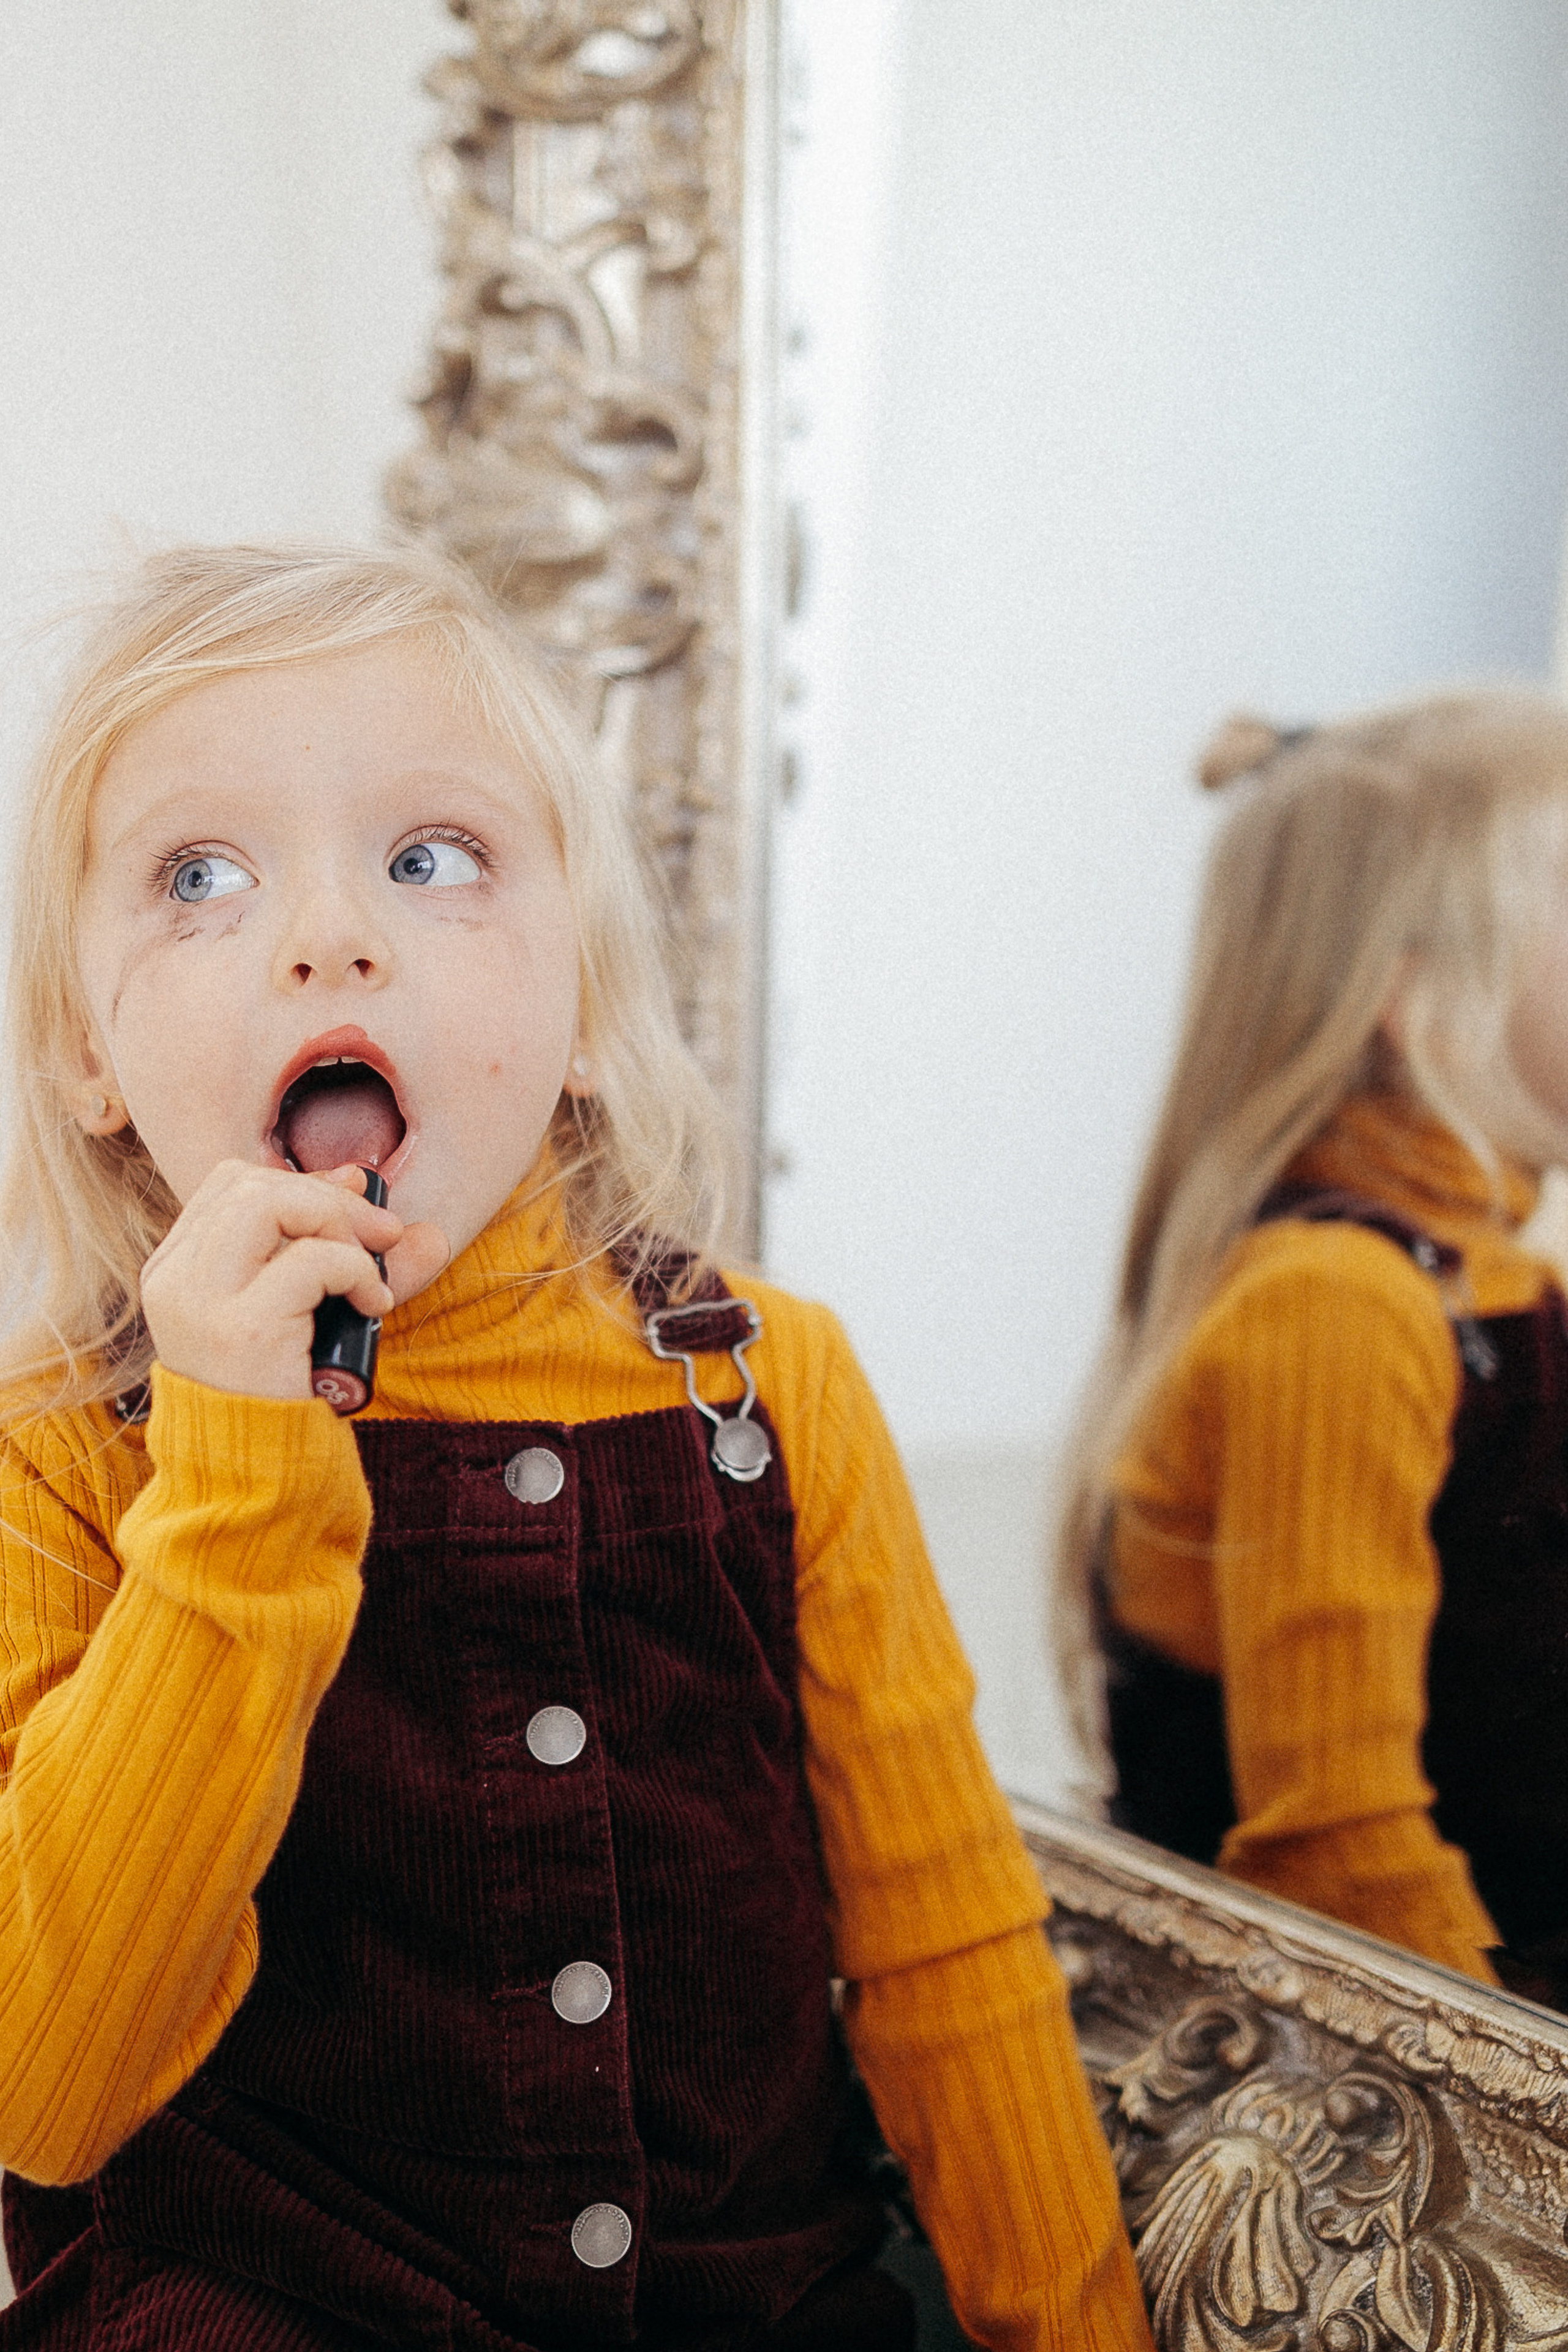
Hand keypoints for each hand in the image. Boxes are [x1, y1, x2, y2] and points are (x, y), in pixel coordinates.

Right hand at [140, 1161, 448, 1401]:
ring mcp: (200, 1301)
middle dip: (329, 1198)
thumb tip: (377, 1192)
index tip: (351, 1204)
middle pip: (251, 1184)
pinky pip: (312, 1260)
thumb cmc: (280, 1393)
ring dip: (338, 1224)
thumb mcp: (301, 1310)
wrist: (256, 1479)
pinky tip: (371, 1302)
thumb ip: (331, 1250)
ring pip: (270, 1203)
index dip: (299, 1181)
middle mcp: (175, 1279)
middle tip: (378, 1236)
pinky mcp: (242, 1328)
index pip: (231, 1184)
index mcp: (175, 1270)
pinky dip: (356, 1269)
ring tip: (366, 1270)